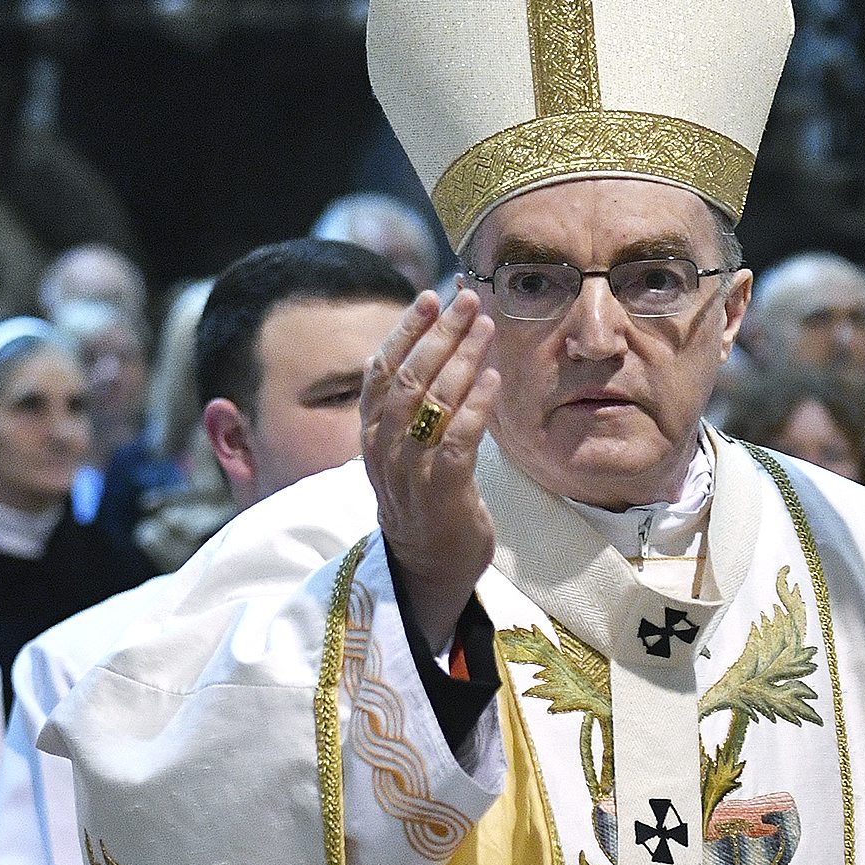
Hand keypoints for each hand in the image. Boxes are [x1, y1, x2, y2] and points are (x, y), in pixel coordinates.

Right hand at [361, 289, 500, 650]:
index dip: (404, 331)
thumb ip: (412, 404)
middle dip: (440, 334)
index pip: (380, 370)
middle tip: (469, 301)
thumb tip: (437, 343)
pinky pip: (457, 441)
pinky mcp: (442, 493)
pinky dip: (475, 406)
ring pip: (430, 403)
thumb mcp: (404, 447)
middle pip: (408, 378)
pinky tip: (493, 380)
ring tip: (487, 327)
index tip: (431, 297)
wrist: (427, 566)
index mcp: (371, 433)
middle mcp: (384, 449)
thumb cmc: (424, 496)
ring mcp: (410, 472)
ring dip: (461, 359)